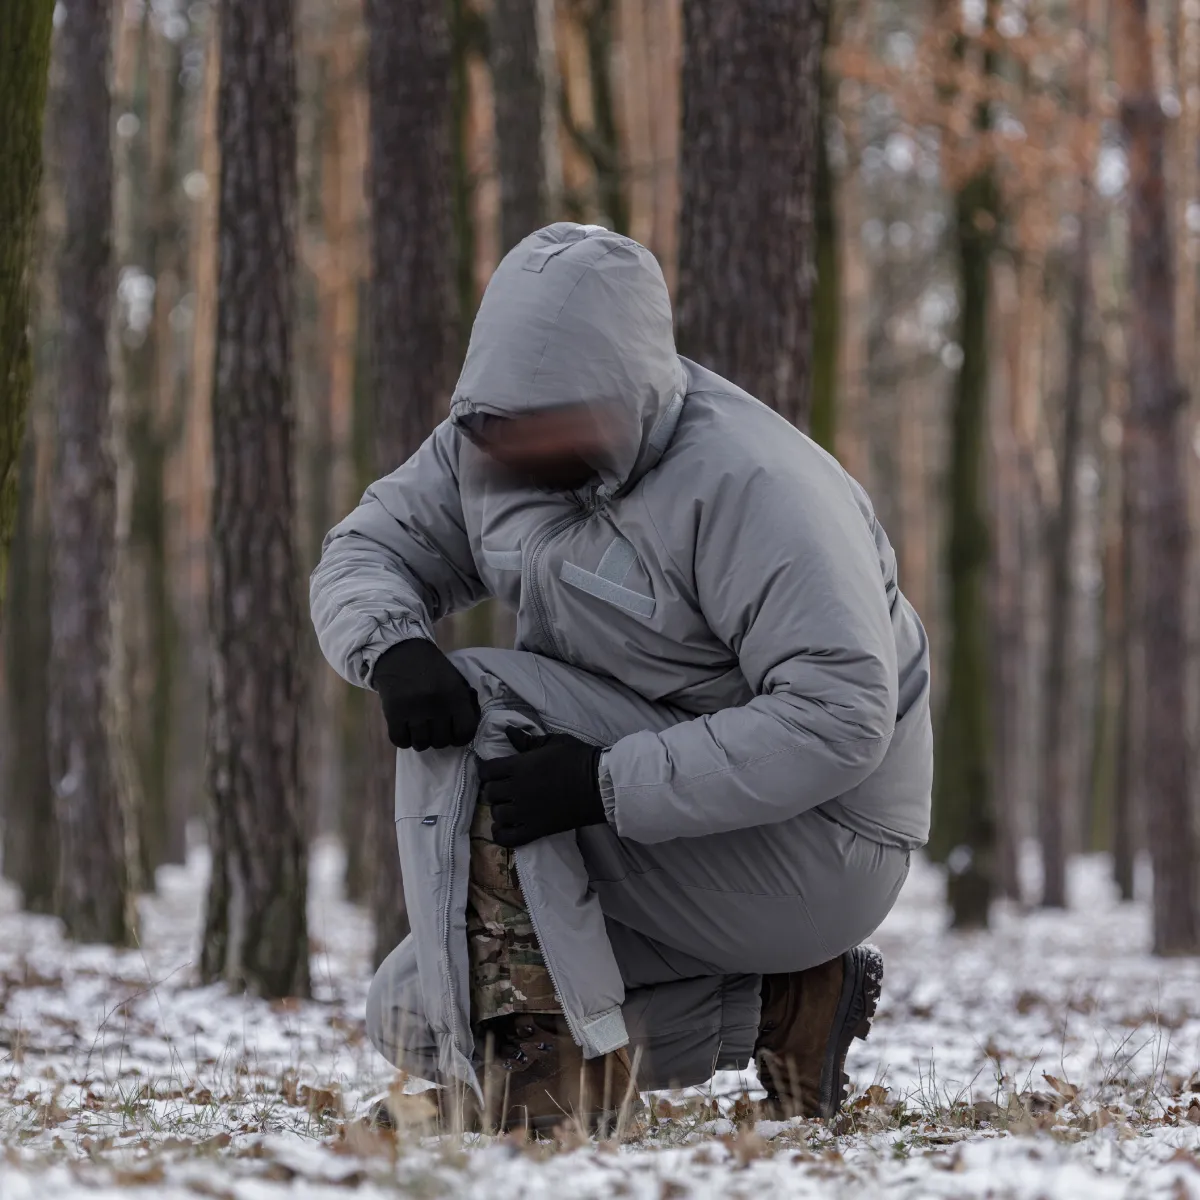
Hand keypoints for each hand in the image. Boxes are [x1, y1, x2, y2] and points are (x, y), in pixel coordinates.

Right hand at [371, 638, 479, 749]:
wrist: (401, 651)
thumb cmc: (432, 668)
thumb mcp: (456, 681)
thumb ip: (465, 704)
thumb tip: (467, 729)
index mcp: (456, 696)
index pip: (465, 733)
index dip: (461, 737)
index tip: (454, 733)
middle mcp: (437, 706)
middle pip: (441, 742)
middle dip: (439, 738)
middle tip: (433, 728)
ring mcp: (414, 711)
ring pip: (421, 744)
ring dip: (421, 740)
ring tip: (419, 729)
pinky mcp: (393, 713)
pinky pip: (400, 741)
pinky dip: (404, 739)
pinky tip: (405, 730)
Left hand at [477, 728, 606, 847]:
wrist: (599, 785)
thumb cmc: (578, 758)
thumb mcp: (553, 742)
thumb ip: (527, 740)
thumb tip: (507, 731)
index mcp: (519, 766)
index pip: (487, 771)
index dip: (488, 771)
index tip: (496, 772)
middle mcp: (517, 790)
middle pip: (490, 793)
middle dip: (494, 791)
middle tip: (505, 789)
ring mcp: (525, 812)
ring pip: (497, 815)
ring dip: (500, 811)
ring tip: (509, 807)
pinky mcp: (536, 829)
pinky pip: (507, 838)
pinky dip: (501, 834)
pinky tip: (505, 827)